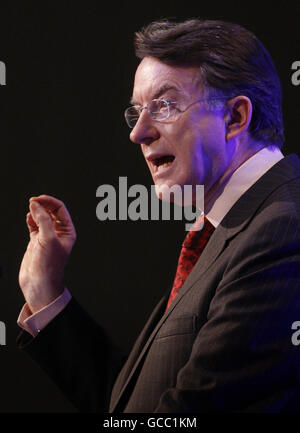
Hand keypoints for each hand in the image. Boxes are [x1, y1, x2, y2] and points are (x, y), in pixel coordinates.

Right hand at [19, 195, 76, 313]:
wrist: (39, 284)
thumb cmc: (48, 265)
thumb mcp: (48, 239)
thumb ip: (42, 220)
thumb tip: (35, 204)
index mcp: (67, 231)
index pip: (60, 209)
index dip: (49, 202)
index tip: (37, 199)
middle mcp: (58, 233)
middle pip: (51, 211)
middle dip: (42, 205)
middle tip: (32, 202)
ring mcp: (47, 237)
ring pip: (42, 217)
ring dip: (36, 211)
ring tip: (30, 210)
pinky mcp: (36, 242)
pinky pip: (34, 225)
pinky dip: (30, 220)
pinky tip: (28, 218)